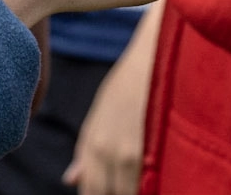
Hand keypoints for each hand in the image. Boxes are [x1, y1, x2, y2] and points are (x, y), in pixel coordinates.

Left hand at [63, 4, 159, 194]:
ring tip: (148, 183)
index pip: (91, 190)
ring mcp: (126, 153)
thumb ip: (87, 151)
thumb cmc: (132, 80)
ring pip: (127, 193)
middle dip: (118, 193)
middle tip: (130, 185)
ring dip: (136, 191)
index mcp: (91, 143)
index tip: (112, 192)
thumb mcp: (102, 112)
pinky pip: (149, 184)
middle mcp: (104, 152)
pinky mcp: (149, 150)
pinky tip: (160, 181)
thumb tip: (70, 180)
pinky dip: (152, 185)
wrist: (157, 51)